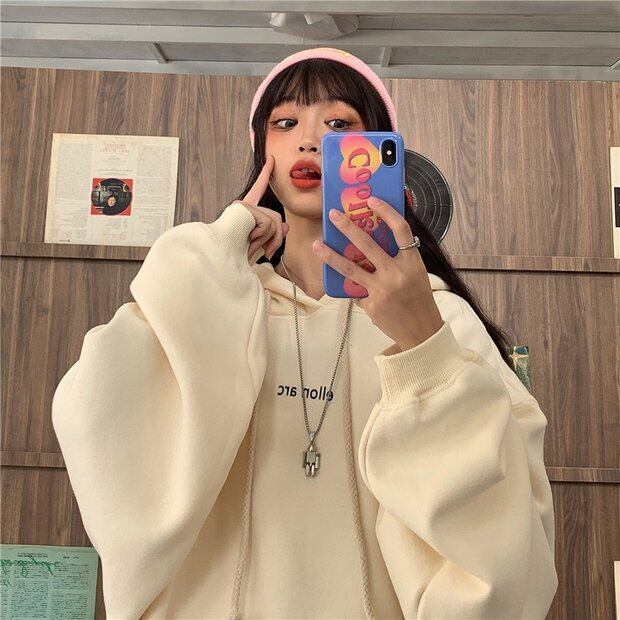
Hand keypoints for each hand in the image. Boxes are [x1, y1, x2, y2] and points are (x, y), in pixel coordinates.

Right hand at [236, 154, 288, 260]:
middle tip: (268, 253)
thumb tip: (286, 226)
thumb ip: (273, 234)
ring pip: (274, 221)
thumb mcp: (259, 244)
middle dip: (277, 238)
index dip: (265, 174)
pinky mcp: (244, 208)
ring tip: (253, 248)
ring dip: (269, 240)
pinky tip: (248, 240)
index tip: (271, 159)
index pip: (258, 190)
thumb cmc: (236, 253)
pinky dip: (262, 236)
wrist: (220, 256)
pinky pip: (267, 223)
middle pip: (276, 217)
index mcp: (245, 211)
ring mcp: (243, 205)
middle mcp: (243, 205)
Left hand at [312, 196, 443, 351]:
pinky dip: (352, 287)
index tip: (371, 199)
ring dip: (331, 255)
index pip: (400, 229)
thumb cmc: (418, 299)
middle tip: (333, 215)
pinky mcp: (371, 305)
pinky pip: (356, 290)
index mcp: (411, 262)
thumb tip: (370, 241)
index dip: (386, 212)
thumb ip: (397, 259)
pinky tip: (348, 286)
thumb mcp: (415, 274)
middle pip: (367, 244)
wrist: (421, 332)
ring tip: (317, 244)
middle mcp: (396, 274)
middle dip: (347, 228)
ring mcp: (381, 290)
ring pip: (350, 268)